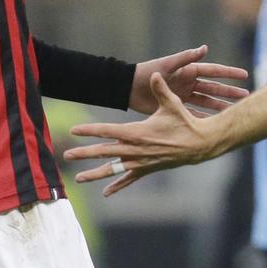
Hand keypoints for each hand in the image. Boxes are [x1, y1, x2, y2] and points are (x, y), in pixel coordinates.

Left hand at [65, 72, 221, 195]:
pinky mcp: (148, 169)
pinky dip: (117, 185)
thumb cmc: (185, 122)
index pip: (108, 131)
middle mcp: (136, 150)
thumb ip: (160, 89)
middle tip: (66, 155)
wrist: (201, 144)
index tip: (74, 130)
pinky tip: (106, 193)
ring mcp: (141, 162)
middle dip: (84, 153)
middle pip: (105, 152)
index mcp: (138, 133)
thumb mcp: (172, 104)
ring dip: (95, 174)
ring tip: (78, 178)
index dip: (90, 130)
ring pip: (113, 169)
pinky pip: (129, 179)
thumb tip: (154, 75)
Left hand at [130, 44, 248, 115]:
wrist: (129, 87)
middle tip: (246, 96)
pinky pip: (195, 114)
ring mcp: (184, 96)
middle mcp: (189, 83)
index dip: (229, 73)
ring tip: (234, 111)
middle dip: (229, 92)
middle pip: (214, 88)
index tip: (244, 75)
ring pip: (207, 102)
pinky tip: (216, 124)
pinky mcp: (176, 107)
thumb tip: (205, 48)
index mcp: (188, 71)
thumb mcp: (168, 65)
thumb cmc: (148, 73)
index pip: (213, 71)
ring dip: (220, 106)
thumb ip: (186, 57)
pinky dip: (205, 118)